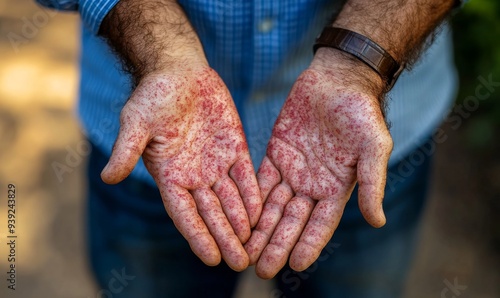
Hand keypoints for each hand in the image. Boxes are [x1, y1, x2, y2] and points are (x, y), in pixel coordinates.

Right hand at [101, 66, 261, 270]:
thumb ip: (127, 150)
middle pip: (212, 214)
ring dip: (242, 223)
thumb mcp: (136, 122)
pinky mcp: (234, 148)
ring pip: (231, 200)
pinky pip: (246, 176)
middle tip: (241, 263)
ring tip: (255, 246)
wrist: (178, 71)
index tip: (212, 258)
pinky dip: (253, 194)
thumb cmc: (152, 96)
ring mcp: (216, 164)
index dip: (198, 236)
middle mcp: (194, 176)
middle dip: (225, 238)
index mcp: (169, 176)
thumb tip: (108, 177)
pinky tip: (263, 212)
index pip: (185, 214)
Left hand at [245, 49, 392, 277]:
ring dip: (259, 229)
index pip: (320, 224)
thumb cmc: (361, 112)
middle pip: (291, 222)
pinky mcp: (276, 153)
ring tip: (244, 251)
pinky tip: (238, 216)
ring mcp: (293, 170)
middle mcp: (313, 185)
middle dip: (276, 245)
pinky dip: (251, 200)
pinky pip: (260, 181)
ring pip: (273, 207)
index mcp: (337, 188)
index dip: (308, 244)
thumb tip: (377, 222)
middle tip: (259, 269)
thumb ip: (373, 183)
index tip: (294, 265)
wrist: (338, 79)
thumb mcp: (373, 146)